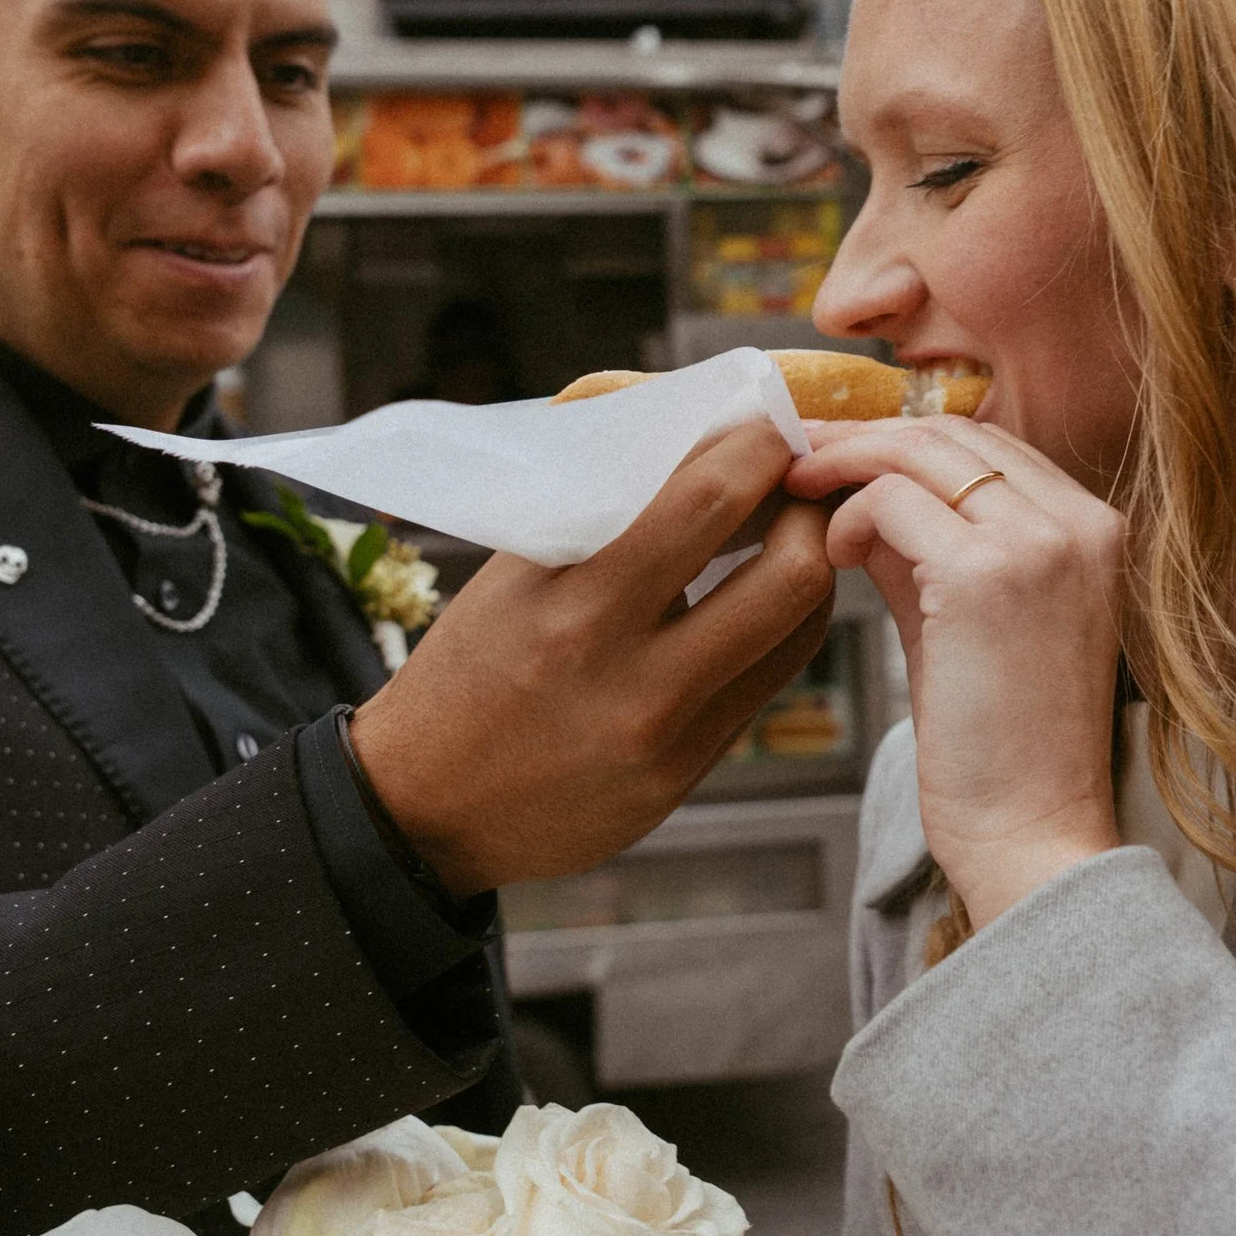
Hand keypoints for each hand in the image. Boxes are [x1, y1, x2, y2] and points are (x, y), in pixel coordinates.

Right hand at [352, 424, 834, 896]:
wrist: (423, 812)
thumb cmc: (464, 674)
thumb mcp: (512, 581)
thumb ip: (603, 518)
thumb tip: (699, 446)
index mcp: (570, 601)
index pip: (704, 501)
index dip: (758, 448)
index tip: (766, 423)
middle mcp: (627, 672)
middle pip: (788, 570)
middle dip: (813, 510)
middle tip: (801, 482)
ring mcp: (665, 734)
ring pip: (797, 628)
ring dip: (813, 565)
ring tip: (791, 532)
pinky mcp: (683, 775)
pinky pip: (768, 682)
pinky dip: (781, 627)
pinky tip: (761, 601)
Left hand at [786, 417, 1123, 925]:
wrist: (1034, 836)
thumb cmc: (1001, 751)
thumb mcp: (970, 624)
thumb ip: (931, 552)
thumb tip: (865, 500)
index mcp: (1095, 530)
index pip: (988, 442)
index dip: (902, 439)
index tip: (839, 453)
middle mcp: (1081, 523)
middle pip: (952, 431)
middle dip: (862, 437)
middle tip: (796, 458)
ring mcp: (1041, 543)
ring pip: (918, 451)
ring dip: (844, 466)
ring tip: (797, 497)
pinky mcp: (987, 575)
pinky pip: (892, 502)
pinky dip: (847, 519)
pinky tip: (831, 558)